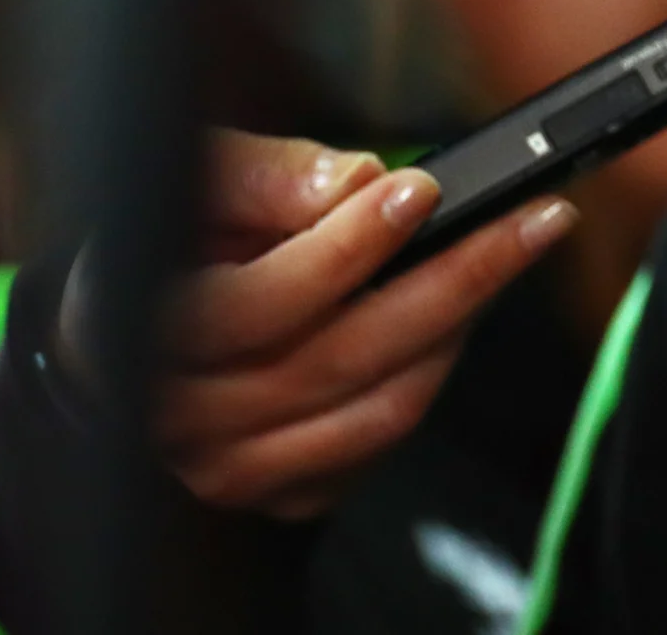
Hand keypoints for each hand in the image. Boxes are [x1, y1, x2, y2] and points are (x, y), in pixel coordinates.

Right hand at [73, 131, 577, 517]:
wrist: (138, 320)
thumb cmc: (178, 235)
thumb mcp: (205, 176)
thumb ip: (271, 175)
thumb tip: (356, 182)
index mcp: (133, 331)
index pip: (259, 305)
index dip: (347, 248)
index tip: (420, 189)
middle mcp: (176, 416)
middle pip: (340, 359)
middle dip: (455, 279)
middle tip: (533, 219)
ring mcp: (228, 466)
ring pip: (379, 407)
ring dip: (458, 327)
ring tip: (508, 252)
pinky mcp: (280, 490)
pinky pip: (382, 441)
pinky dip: (431, 374)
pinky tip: (456, 315)